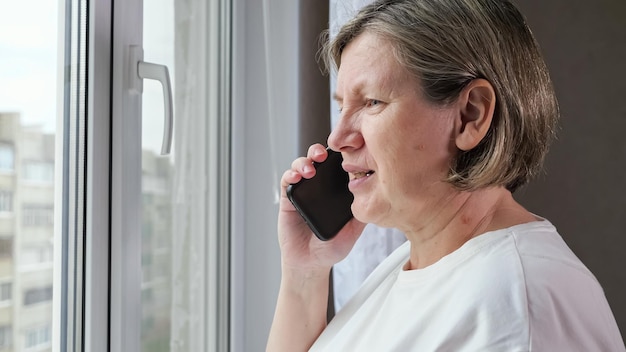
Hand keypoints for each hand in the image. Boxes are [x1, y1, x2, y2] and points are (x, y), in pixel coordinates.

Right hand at [278, 143, 365, 272]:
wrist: (310, 263)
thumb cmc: (332, 248)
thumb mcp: (354, 229)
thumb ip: (363, 211)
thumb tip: (378, 194)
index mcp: (336, 191)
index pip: (338, 165)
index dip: (341, 155)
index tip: (344, 153)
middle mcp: (320, 187)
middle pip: (318, 159)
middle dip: (320, 152)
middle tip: (324, 155)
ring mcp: (304, 191)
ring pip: (302, 165)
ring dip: (305, 161)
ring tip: (310, 169)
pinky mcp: (289, 198)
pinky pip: (287, 180)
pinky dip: (291, 174)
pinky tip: (297, 177)